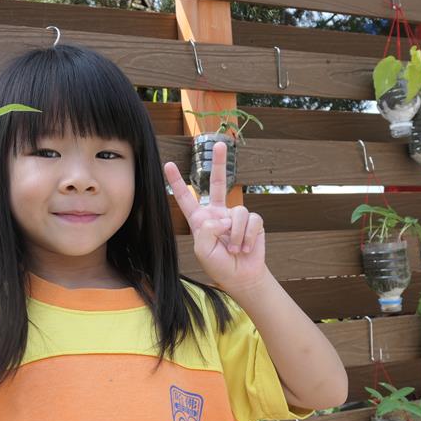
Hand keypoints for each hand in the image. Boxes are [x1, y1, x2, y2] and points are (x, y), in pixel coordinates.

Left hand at [164, 141, 268, 293]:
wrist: (242, 276)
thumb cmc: (219, 265)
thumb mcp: (203, 250)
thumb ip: (206, 231)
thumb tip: (222, 218)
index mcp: (200, 219)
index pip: (186, 198)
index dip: (177, 182)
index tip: (168, 165)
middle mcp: (218, 213)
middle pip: (217, 183)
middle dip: (219, 163)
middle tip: (220, 143)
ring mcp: (235, 216)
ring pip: (237, 212)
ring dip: (236, 235)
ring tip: (234, 249)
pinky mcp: (253, 221)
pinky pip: (251, 220)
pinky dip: (248, 236)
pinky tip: (246, 247)